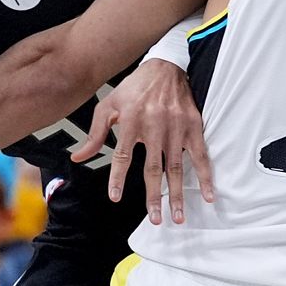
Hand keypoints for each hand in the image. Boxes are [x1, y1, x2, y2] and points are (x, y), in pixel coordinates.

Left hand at [72, 58, 213, 224]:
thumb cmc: (134, 87)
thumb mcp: (109, 106)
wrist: (165, 66)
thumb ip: (95, 134)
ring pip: (177, 167)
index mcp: (131, 121)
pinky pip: (200, 155)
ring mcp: (176, 127)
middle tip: (156, 219)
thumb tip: (77, 158)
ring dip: (178, 194)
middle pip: (154, 168)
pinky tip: (208, 194)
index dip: (118, 178)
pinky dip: (205, 176)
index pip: (123, 156)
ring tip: (178, 216)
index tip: (116, 198)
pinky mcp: (193, 126)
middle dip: (155, 196)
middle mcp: (154, 125)